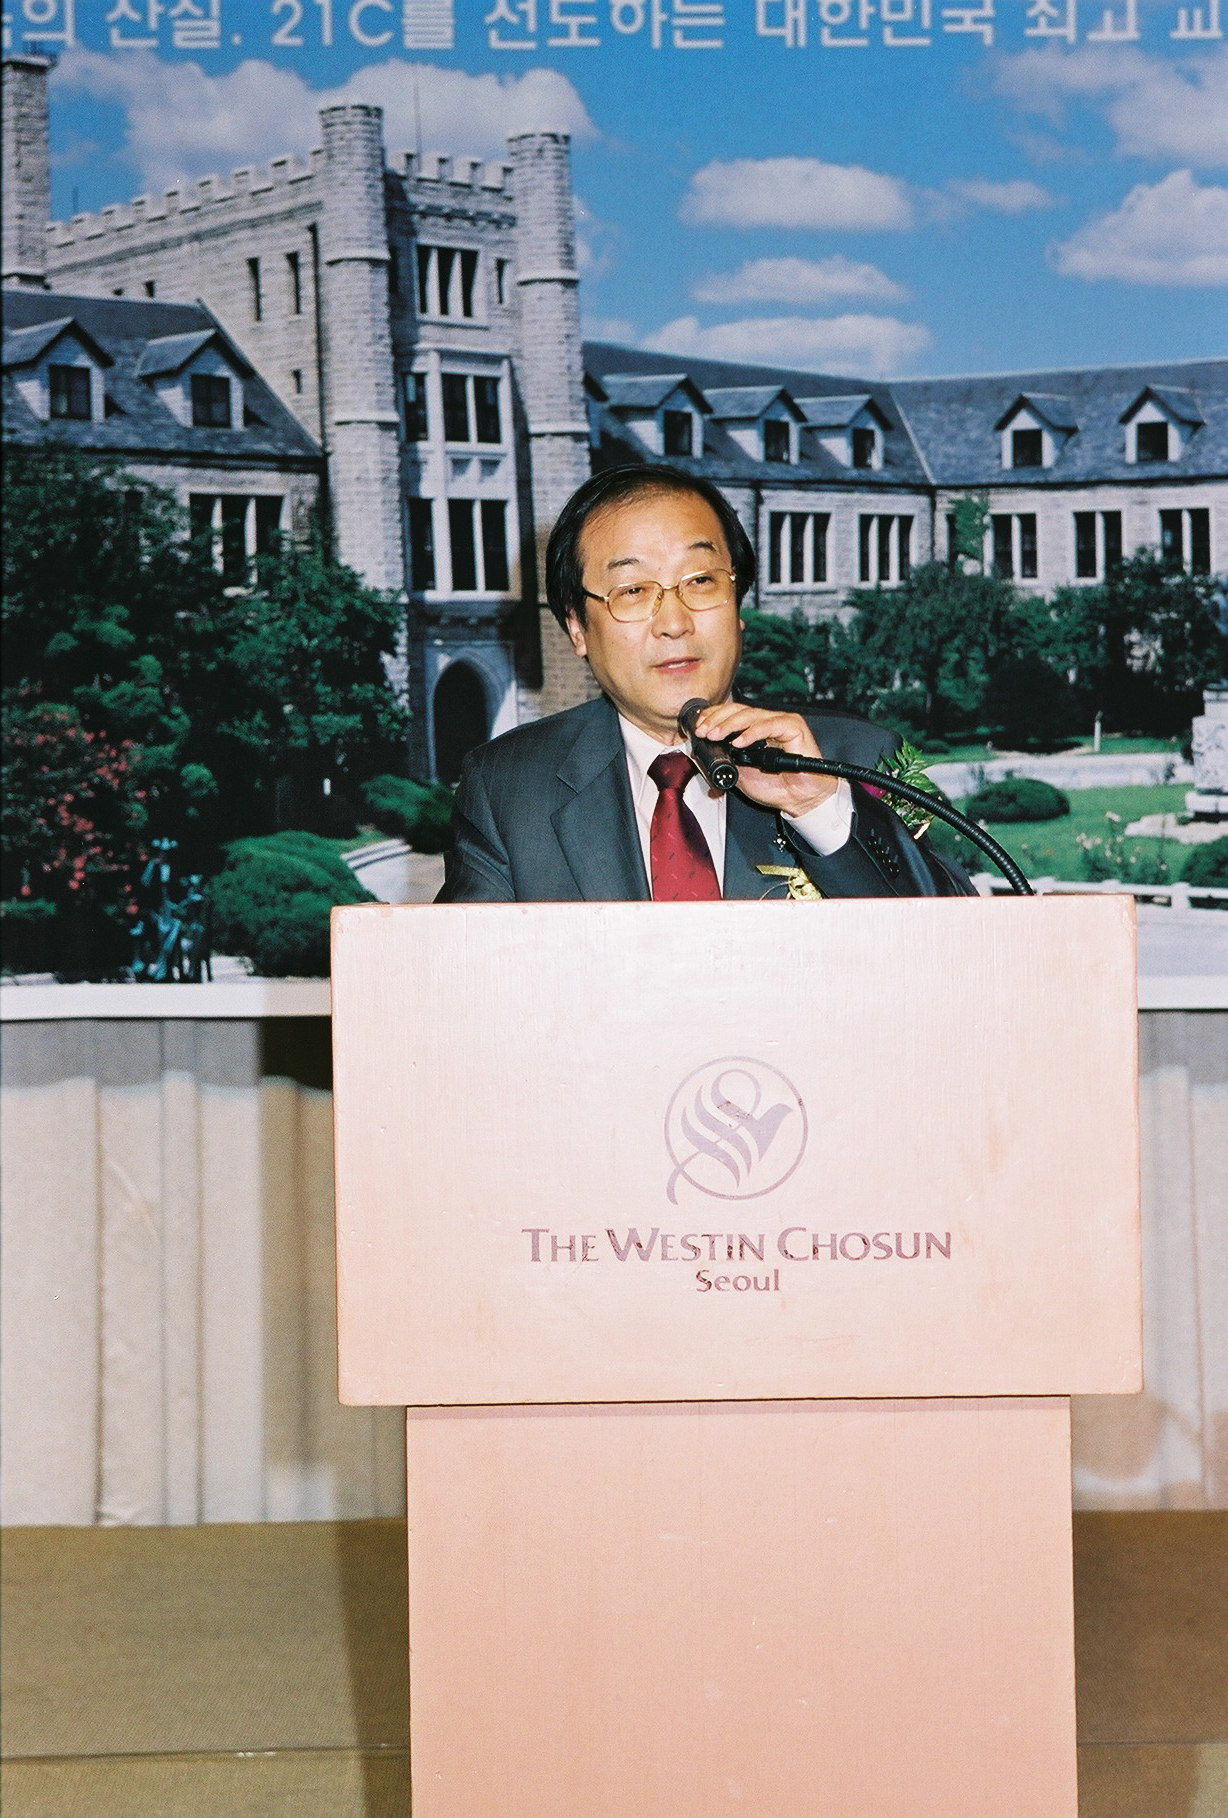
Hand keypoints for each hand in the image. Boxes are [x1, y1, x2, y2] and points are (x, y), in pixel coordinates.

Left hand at [690, 701, 836, 817]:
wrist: (798, 799)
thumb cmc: (774, 786)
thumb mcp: (738, 773)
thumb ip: (723, 759)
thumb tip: (701, 751)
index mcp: (752, 729)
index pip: (729, 713)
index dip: (712, 717)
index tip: (698, 728)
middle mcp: (766, 722)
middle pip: (738, 710)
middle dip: (716, 720)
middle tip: (704, 732)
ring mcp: (780, 722)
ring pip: (751, 714)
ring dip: (729, 724)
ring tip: (716, 735)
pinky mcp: (794, 727)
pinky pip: (770, 725)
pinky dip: (753, 733)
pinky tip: (740, 742)